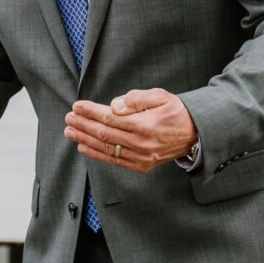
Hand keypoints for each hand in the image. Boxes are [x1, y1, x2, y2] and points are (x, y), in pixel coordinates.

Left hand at [64, 88, 196, 173]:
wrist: (195, 134)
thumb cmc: (175, 111)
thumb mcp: (161, 96)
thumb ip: (137, 99)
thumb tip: (114, 105)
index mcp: (145, 125)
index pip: (110, 118)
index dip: (91, 112)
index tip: (77, 106)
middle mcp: (142, 143)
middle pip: (104, 134)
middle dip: (83, 125)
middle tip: (69, 117)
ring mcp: (141, 157)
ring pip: (106, 148)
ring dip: (85, 139)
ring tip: (70, 131)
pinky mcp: (141, 166)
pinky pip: (114, 160)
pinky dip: (96, 154)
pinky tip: (83, 146)